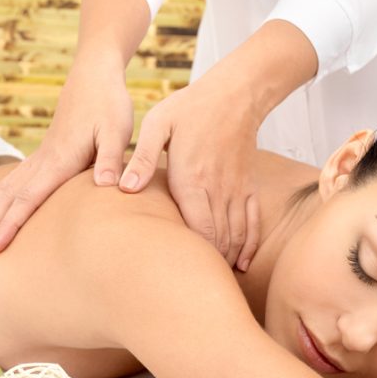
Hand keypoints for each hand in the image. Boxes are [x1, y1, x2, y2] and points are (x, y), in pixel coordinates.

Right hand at [0, 62, 132, 254]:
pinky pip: (16, 178)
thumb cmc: (108, 103)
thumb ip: (110, 159)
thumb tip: (106, 186)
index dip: (12, 225)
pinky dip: (0, 194)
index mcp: (60, 161)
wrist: (94, 74)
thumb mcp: (117, 131)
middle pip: (10, 199)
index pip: (29, 200)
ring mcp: (42, 156)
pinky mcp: (46, 151)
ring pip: (9, 190)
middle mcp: (45, 161)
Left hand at [118, 71, 261, 270]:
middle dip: (208, 264)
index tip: (180, 272)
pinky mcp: (248, 186)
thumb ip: (141, 158)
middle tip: (193, 284)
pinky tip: (243, 264)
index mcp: (192, 178)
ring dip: (227, 259)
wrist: (236, 94)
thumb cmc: (192, 107)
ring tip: (214, 279)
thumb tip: (123, 188)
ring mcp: (236, 190)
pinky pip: (253, 222)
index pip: (197, 228)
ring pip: (236, 235)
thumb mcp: (158, 124)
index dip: (192, 254)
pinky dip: (250, 246)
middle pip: (217, 238)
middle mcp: (218, 189)